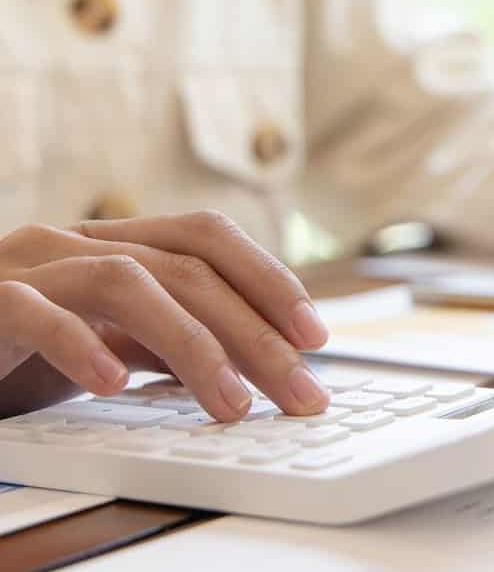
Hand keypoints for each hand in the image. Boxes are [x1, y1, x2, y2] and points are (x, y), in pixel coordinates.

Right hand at [0, 211, 331, 420]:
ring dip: (193, 344)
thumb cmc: (21, 348)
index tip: (316, 335)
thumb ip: (170, 343)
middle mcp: (76, 242)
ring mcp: (26, 266)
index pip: (208, 238)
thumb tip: (257, 365)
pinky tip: (114, 385)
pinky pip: (34, 313)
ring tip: (232, 404)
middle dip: (255, 331)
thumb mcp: (109, 342)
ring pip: (128, 281)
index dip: (269, 279)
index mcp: (115, 243)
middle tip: (300, 389)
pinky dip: (79, 346)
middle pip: (187, 266)